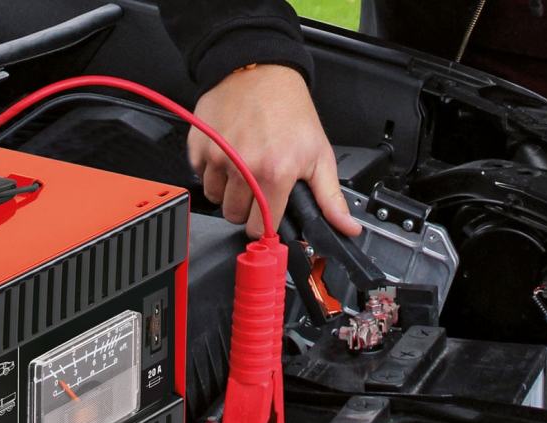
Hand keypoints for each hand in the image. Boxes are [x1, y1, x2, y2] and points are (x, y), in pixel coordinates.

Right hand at [189, 64, 361, 238]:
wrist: (260, 70)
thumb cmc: (290, 110)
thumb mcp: (319, 154)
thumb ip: (330, 198)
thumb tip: (347, 227)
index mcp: (274, 174)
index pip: (260, 227)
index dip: (266, 223)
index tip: (269, 213)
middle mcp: (243, 168)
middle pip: (235, 216)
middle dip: (246, 209)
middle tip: (258, 187)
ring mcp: (217, 157)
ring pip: (216, 198)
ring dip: (227, 191)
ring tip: (242, 170)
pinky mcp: (199, 146)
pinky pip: (200, 175)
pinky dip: (211, 171)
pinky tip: (227, 155)